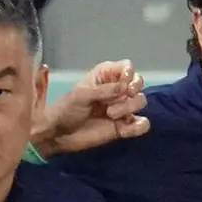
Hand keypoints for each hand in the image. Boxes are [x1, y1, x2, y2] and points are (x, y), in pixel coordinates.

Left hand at [33, 59, 149, 156]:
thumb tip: (126, 87)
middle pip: (138, 83)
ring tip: (110, 115)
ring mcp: (121, 108)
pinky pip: (142, 124)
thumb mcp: (82, 95)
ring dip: (129, 107)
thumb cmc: (66, 109)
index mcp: (105, 76)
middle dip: (133, 90)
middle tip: (123, 96)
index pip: (127, 67)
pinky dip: (138, 126)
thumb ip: (105, 90)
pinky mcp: (124, 126)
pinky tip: (124, 129)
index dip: (129, 73)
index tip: (124, 83)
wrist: (59, 134)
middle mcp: (116, 90)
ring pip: (140, 102)